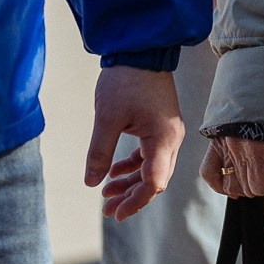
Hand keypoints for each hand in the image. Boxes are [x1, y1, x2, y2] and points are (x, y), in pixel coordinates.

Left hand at [85, 65, 186, 221]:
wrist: (141, 50)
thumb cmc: (125, 80)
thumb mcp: (107, 118)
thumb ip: (99, 153)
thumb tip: (92, 183)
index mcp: (163, 139)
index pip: (153, 183)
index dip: (135, 202)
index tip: (115, 213)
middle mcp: (171, 139)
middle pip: (155, 180)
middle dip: (131, 197)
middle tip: (107, 210)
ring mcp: (168, 132)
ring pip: (152, 168)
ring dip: (131, 182)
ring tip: (107, 193)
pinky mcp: (160, 125)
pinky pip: (150, 154)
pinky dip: (133, 165)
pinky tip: (114, 171)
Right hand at [199, 134, 263, 203]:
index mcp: (258, 151)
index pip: (261, 187)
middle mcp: (237, 150)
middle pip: (247, 188)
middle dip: (262, 183)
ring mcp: (224, 147)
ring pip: (230, 185)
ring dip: (245, 184)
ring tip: (258, 171)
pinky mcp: (217, 143)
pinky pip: (208, 172)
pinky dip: (219, 182)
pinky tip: (232, 182)